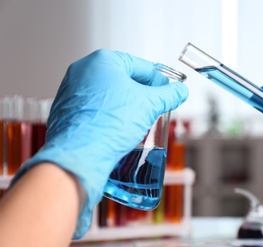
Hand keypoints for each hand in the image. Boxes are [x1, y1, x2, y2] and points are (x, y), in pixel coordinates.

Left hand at [11, 49, 188, 237]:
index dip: (158, 79)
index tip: (167, 90)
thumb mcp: (149, 105)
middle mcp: (83, 71)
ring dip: (126, 103)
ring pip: (108, 93)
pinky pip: (95, 107)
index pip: (140, 65)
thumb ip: (169, 94)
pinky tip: (119, 126)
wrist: (80, 155)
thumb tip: (180, 91)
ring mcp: (72, 91)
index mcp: (102, 61)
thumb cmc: (109, 124)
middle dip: (141, 92)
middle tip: (155, 105)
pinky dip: (110, 113)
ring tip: (138, 119)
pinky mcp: (67, 110)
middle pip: (123, 78)